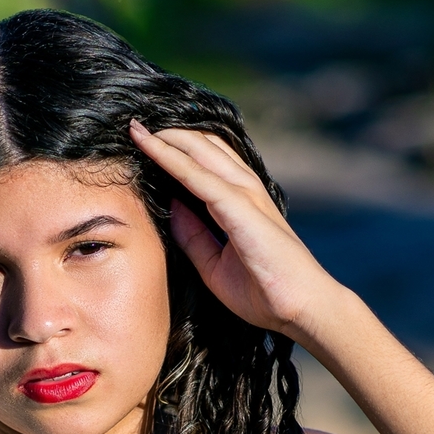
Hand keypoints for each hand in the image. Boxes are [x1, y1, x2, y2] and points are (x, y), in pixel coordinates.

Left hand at [129, 120, 342, 340]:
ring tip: (137, 127)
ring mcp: (244, 194)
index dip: (176, 147)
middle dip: (168, 133)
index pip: (206, 161)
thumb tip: (170, 208)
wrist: (299, 307)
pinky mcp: (239, 207)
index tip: (144, 140)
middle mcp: (244, 189)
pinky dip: (172, 158)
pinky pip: (197, 176)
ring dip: (167, 137)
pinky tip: (151, 147)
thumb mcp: (214, 264)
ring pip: (200, 151)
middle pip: (203, 145)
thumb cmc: (263, 290)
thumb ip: (193, 236)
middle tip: (134, 126)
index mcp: (240, 201)